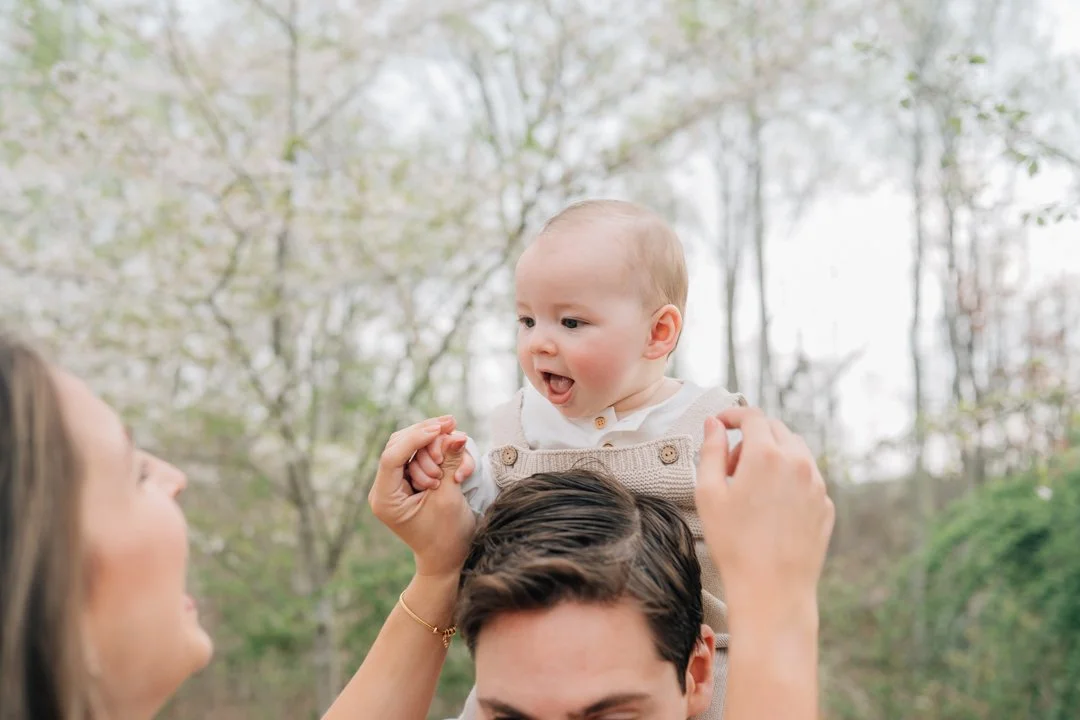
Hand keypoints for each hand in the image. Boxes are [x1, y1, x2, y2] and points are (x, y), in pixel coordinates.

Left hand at [369, 416, 476, 576]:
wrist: (449, 558)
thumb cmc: (448, 536)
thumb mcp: (449, 499)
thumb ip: (450, 464)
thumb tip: (457, 434)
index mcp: (386, 499)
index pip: (392, 457)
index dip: (416, 438)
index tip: (440, 428)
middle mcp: (385, 488)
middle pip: (398, 445)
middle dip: (426, 436)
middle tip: (451, 427)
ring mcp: (396, 483)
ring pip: (409, 446)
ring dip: (433, 444)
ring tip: (455, 451)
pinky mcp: (409, 480)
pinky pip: (419, 454)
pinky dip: (437, 450)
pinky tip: (454, 451)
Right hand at [695, 407, 834, 613]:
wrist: (772, 588)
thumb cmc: (734, 543)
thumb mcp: (709, 494)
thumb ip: (711, 451)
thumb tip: (714, 425)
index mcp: (767, 455)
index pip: (752, 416)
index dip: (733, 415)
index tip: (721, 423)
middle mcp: (798, 462)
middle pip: (776, 429)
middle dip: (752, 437)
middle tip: (731, 466)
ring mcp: (817, 484)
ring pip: (796, 451)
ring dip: (773, 455)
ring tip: (751, 486)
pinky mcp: (825, 505)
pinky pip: (807, 478)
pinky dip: (789, 479)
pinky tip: (771, 507)